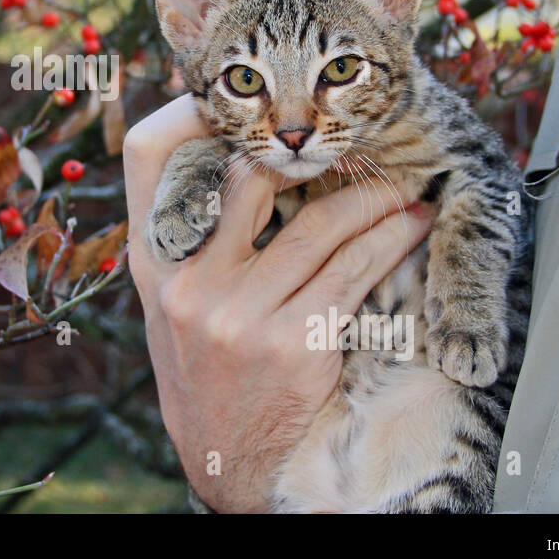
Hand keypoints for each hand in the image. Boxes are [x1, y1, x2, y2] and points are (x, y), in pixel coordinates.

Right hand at [124, 95, 433, 512]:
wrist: (223, 458)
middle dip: (304, 149)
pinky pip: (354, 271)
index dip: (186, 112)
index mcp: (151, 261)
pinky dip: (391, 240)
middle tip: (344, 135)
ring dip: (373, 197)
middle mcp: (189, 280)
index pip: (147, 158)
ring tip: (403, 182)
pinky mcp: (295, 342)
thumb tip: (226, 154)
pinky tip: (411, 225)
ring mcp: (240, 312)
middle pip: (250, 176)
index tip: (232, 100)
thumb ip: (185, 235)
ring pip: (321, 224)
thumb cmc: (202, 366)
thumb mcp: (169, 301)